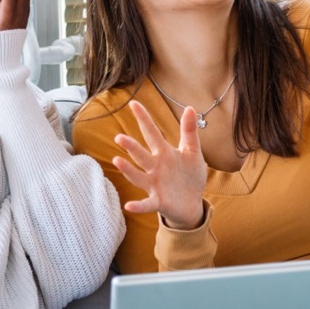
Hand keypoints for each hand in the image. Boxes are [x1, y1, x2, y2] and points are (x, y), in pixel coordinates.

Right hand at [113, 100, 207, 229]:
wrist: (192, 202)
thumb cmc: (189, 175)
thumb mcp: (192, 151)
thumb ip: (189, 131)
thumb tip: (189, 107)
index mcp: (164, 152)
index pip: (151, 133)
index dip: (143, 118)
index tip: (133, 103)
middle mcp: (155, 167)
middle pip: (141, 155)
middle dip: (131, 147)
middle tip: (119, 137)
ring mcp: (154, 184)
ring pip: (139, 175)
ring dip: (128, 170)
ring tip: (117, 160)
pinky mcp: (158, 201)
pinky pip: (147, 204)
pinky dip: (138, 205)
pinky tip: (128, 205)